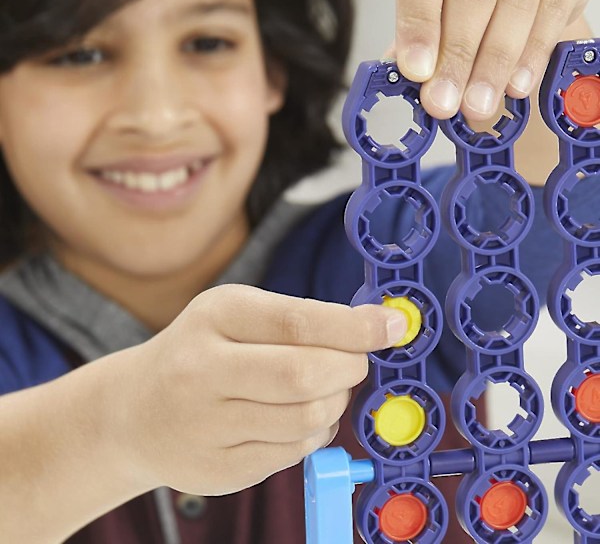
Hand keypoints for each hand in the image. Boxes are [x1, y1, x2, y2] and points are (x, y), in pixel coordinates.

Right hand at [116, 284, 405, 494]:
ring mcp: (206, 426)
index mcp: (214, 317)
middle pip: (305, 376)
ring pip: (307, 419)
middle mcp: (202, 370)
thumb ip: (301, 319)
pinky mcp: (218, 471)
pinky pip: (294, 453)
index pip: (296, 322)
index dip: (353, 327)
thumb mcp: (237, 315)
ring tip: (324, 388)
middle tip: (356, 361)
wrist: (135, 411)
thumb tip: (376, 328)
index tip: (392, 327)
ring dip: (334, 402)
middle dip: (349, 368)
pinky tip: (296, 416)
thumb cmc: (201, 351)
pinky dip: (313, 431)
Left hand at [389, 0, 593, 121]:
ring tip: (476, 103)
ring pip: (516, 0)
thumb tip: (408, 70)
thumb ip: (418, 17)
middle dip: (457, 56)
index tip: (416, 71)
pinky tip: (514, 83)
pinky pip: (555, 3)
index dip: (419, 22)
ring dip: (494, 62)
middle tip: (444, 101)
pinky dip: (533, 51)